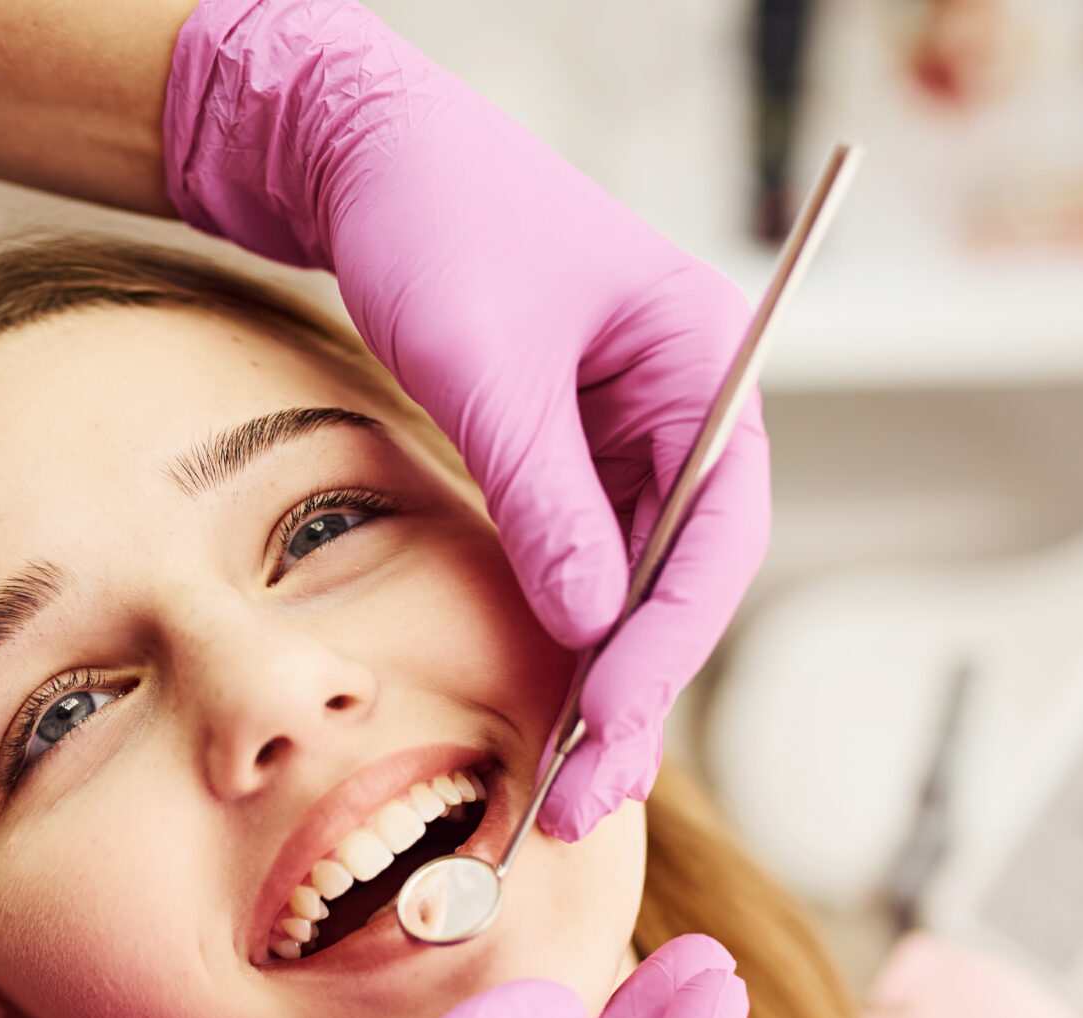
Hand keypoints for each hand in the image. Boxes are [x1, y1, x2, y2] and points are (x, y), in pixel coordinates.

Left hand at [164, 0, 770, 841]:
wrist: (363, 155)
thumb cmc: (437, 218)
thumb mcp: (485, 363)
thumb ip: (540, 494)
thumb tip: (587, 623)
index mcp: (703, 359)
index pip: (720, 527)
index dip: (672, 637)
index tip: (614, 718)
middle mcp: (684, 407)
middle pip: (689, 574)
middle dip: (642, 688)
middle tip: (590, 796)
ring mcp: (630, 437)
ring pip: (638, 584)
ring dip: (608, 681)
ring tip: (569, 787)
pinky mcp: (572, 459)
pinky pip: (587, 563)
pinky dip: (568, 636)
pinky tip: (548, 712)